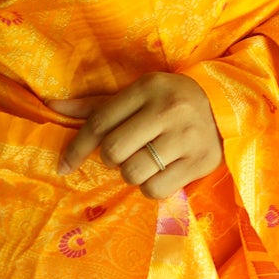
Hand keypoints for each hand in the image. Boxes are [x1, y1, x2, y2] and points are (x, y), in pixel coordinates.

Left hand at [47, 74, 223, 197]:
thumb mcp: (138, 94)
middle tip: (123, 154)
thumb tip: (51, 106)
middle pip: (114, 151)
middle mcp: (167, 110)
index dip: (77, 147)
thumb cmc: (171, 101)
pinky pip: (157, 189)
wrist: (227, 106)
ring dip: (131, 174)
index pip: (99, 122)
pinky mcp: (200, 162)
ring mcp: (186, 137)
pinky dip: (151, 187)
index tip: (64, 165)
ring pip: (134, 173)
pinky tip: (160, 173)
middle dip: (111, 160)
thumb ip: (97, 106)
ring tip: (145, 162)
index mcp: (147, 88)